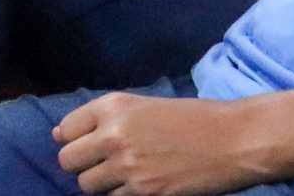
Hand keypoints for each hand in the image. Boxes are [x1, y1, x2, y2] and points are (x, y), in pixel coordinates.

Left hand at [55, 92, 269, 194]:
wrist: (233, 140)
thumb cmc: (192, 119)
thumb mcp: (144, 106)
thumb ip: (104, 118)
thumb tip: (60, 135)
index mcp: (113, 106)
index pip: (65, 129)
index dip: (73, 139)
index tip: (85, 145)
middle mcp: (113, 134)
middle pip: (67, 160)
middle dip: (82, 164)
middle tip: (103, 165)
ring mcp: (127, 166)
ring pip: (87, 185)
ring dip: (101, 184)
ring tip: (126, 176)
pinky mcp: (143, 192)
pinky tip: (143, 185)